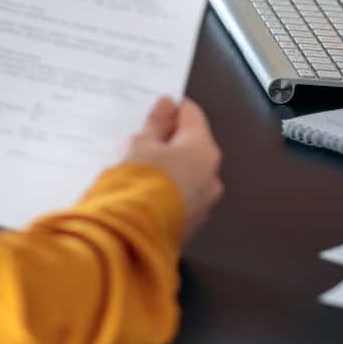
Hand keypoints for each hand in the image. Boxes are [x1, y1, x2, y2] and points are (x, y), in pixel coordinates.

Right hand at [121, 97, 223, 236]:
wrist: (131, 237)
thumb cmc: (137, 185)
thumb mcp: (140, 144)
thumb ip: (156, 123)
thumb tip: (167, 106)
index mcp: (203, 148)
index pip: (192, 114)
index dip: (173, 108)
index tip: (158, 108)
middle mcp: (211, 174)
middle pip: (193, 145)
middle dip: (170, 141)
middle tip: (143, 140)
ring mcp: (204, 201)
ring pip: (188, 173)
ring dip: (170, 168)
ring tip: (140, 169)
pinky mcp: (193, 222)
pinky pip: (183, 196)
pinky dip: (168, 190)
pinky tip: (145, 192)